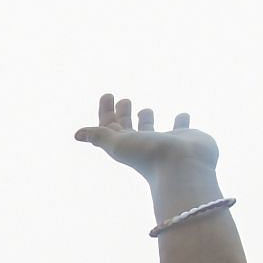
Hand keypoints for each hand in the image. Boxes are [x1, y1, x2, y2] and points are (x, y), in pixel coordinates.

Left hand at [75, 94, 217, 183]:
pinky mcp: (185, 139)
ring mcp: (163, 142)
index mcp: (124, 144)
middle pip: (127, 127)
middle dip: (123, 113)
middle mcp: (142, 144)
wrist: (184, 167)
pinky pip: (182, 127)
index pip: (109, 127)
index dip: (106, 112)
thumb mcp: (119, 144)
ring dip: (146, 119)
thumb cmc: (149, 155)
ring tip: (145, 110)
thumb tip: (77, 134)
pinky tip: (182, 115)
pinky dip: (181, 121)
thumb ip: (100, 136)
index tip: (107, 95)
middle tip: (124, 100)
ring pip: (151, 129)